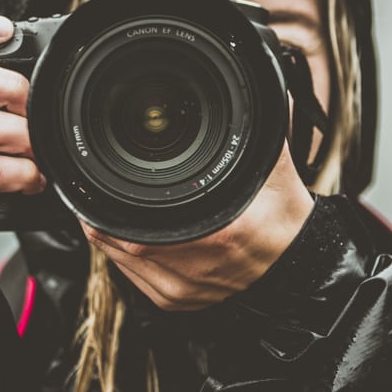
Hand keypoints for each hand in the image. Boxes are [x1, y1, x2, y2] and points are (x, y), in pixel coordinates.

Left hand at [81, 141, 315, 311]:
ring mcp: (183, 290)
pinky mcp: (176, 301)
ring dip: (108, 232)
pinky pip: (131, 277)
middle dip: (102, 212)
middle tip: (95, 188)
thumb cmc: (283, 220)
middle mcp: (194, 269)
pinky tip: (125, 233)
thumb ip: (261, 129)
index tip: (98, 181)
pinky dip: (121, 253)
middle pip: (119, 242)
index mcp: (217, 236)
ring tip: (104, 206)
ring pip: (119, 260)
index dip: (107, 205)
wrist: (296, 265)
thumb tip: (255, 89)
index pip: (138, 228)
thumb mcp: (275, 170)